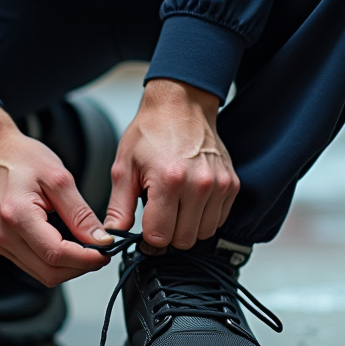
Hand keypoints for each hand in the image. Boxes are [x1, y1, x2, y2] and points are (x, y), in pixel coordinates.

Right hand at [0, 103, 111, 285]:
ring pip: (42, 274)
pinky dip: (53, 260)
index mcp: (17, 215)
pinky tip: (64, 242)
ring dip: (68, 266)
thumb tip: (100, 240)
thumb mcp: (59, 178)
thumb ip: (80, 213)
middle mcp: (3, 235)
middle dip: (80, 266)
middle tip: (99, 250)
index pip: (57, 254)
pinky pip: (32, 265)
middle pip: (50, 273)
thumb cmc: (20, 158)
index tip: (105, 251)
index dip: (87, 258)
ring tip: (83, 245)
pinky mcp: (0, 244)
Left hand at [105, 78, 239, 249]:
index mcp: (169, 181)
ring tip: (175, 205)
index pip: (160, 236)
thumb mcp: (123, 168)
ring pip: (203, 234)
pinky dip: (204, 217)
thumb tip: (112, 237)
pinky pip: (219, 220)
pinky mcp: (232, 184)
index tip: (144, 226)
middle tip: (158, 214)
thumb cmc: (150, 132)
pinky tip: (190, 200)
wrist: (181, 105)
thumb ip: (119, 207)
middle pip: (183, 240)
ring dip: (187, 227)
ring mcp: (219, 185)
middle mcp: (199, 185)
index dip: (147, 237)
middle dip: (168, 234)